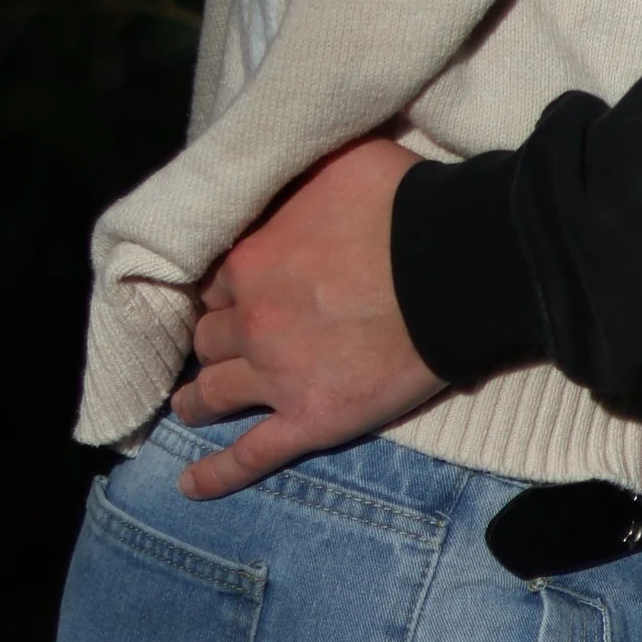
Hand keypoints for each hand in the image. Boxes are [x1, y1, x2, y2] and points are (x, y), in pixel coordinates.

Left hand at [171, 135, 439, 497]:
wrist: (452, 265)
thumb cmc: (402, 203)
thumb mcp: (340, 160)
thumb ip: (297, 169)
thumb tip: (281, 156)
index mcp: (251, 258)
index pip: (214, 279)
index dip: (222, 285)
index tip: (228, 290)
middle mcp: (252, 320)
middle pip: (210, 336)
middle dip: (212, 338)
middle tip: (216, 344)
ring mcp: (276, 376)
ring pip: (214, 394)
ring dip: (197, 399)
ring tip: (190, 405)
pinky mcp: (309, 420)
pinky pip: (250, 455)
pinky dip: (215, 474)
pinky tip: (189, 486)